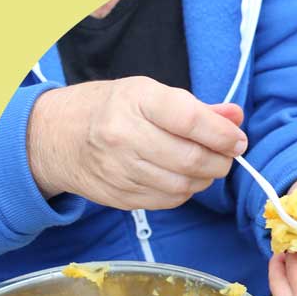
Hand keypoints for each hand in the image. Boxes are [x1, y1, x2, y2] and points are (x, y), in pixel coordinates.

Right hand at [26, 76, 247, 209]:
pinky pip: (168, 201)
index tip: (237, 140)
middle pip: (191, 159)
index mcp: (137, 101)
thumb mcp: (150, 94)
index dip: (223, 134)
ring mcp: (120, 169)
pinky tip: (181, 178)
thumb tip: (236, 118)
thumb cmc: (113, 109)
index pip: (191, 120)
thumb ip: (197, 108)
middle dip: (220, 161)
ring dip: (204, 178)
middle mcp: (125, 135)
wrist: (59, 136)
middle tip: (226, 156)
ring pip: (183, 185)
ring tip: (204, 166)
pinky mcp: (120, 196)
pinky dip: (185, 191)